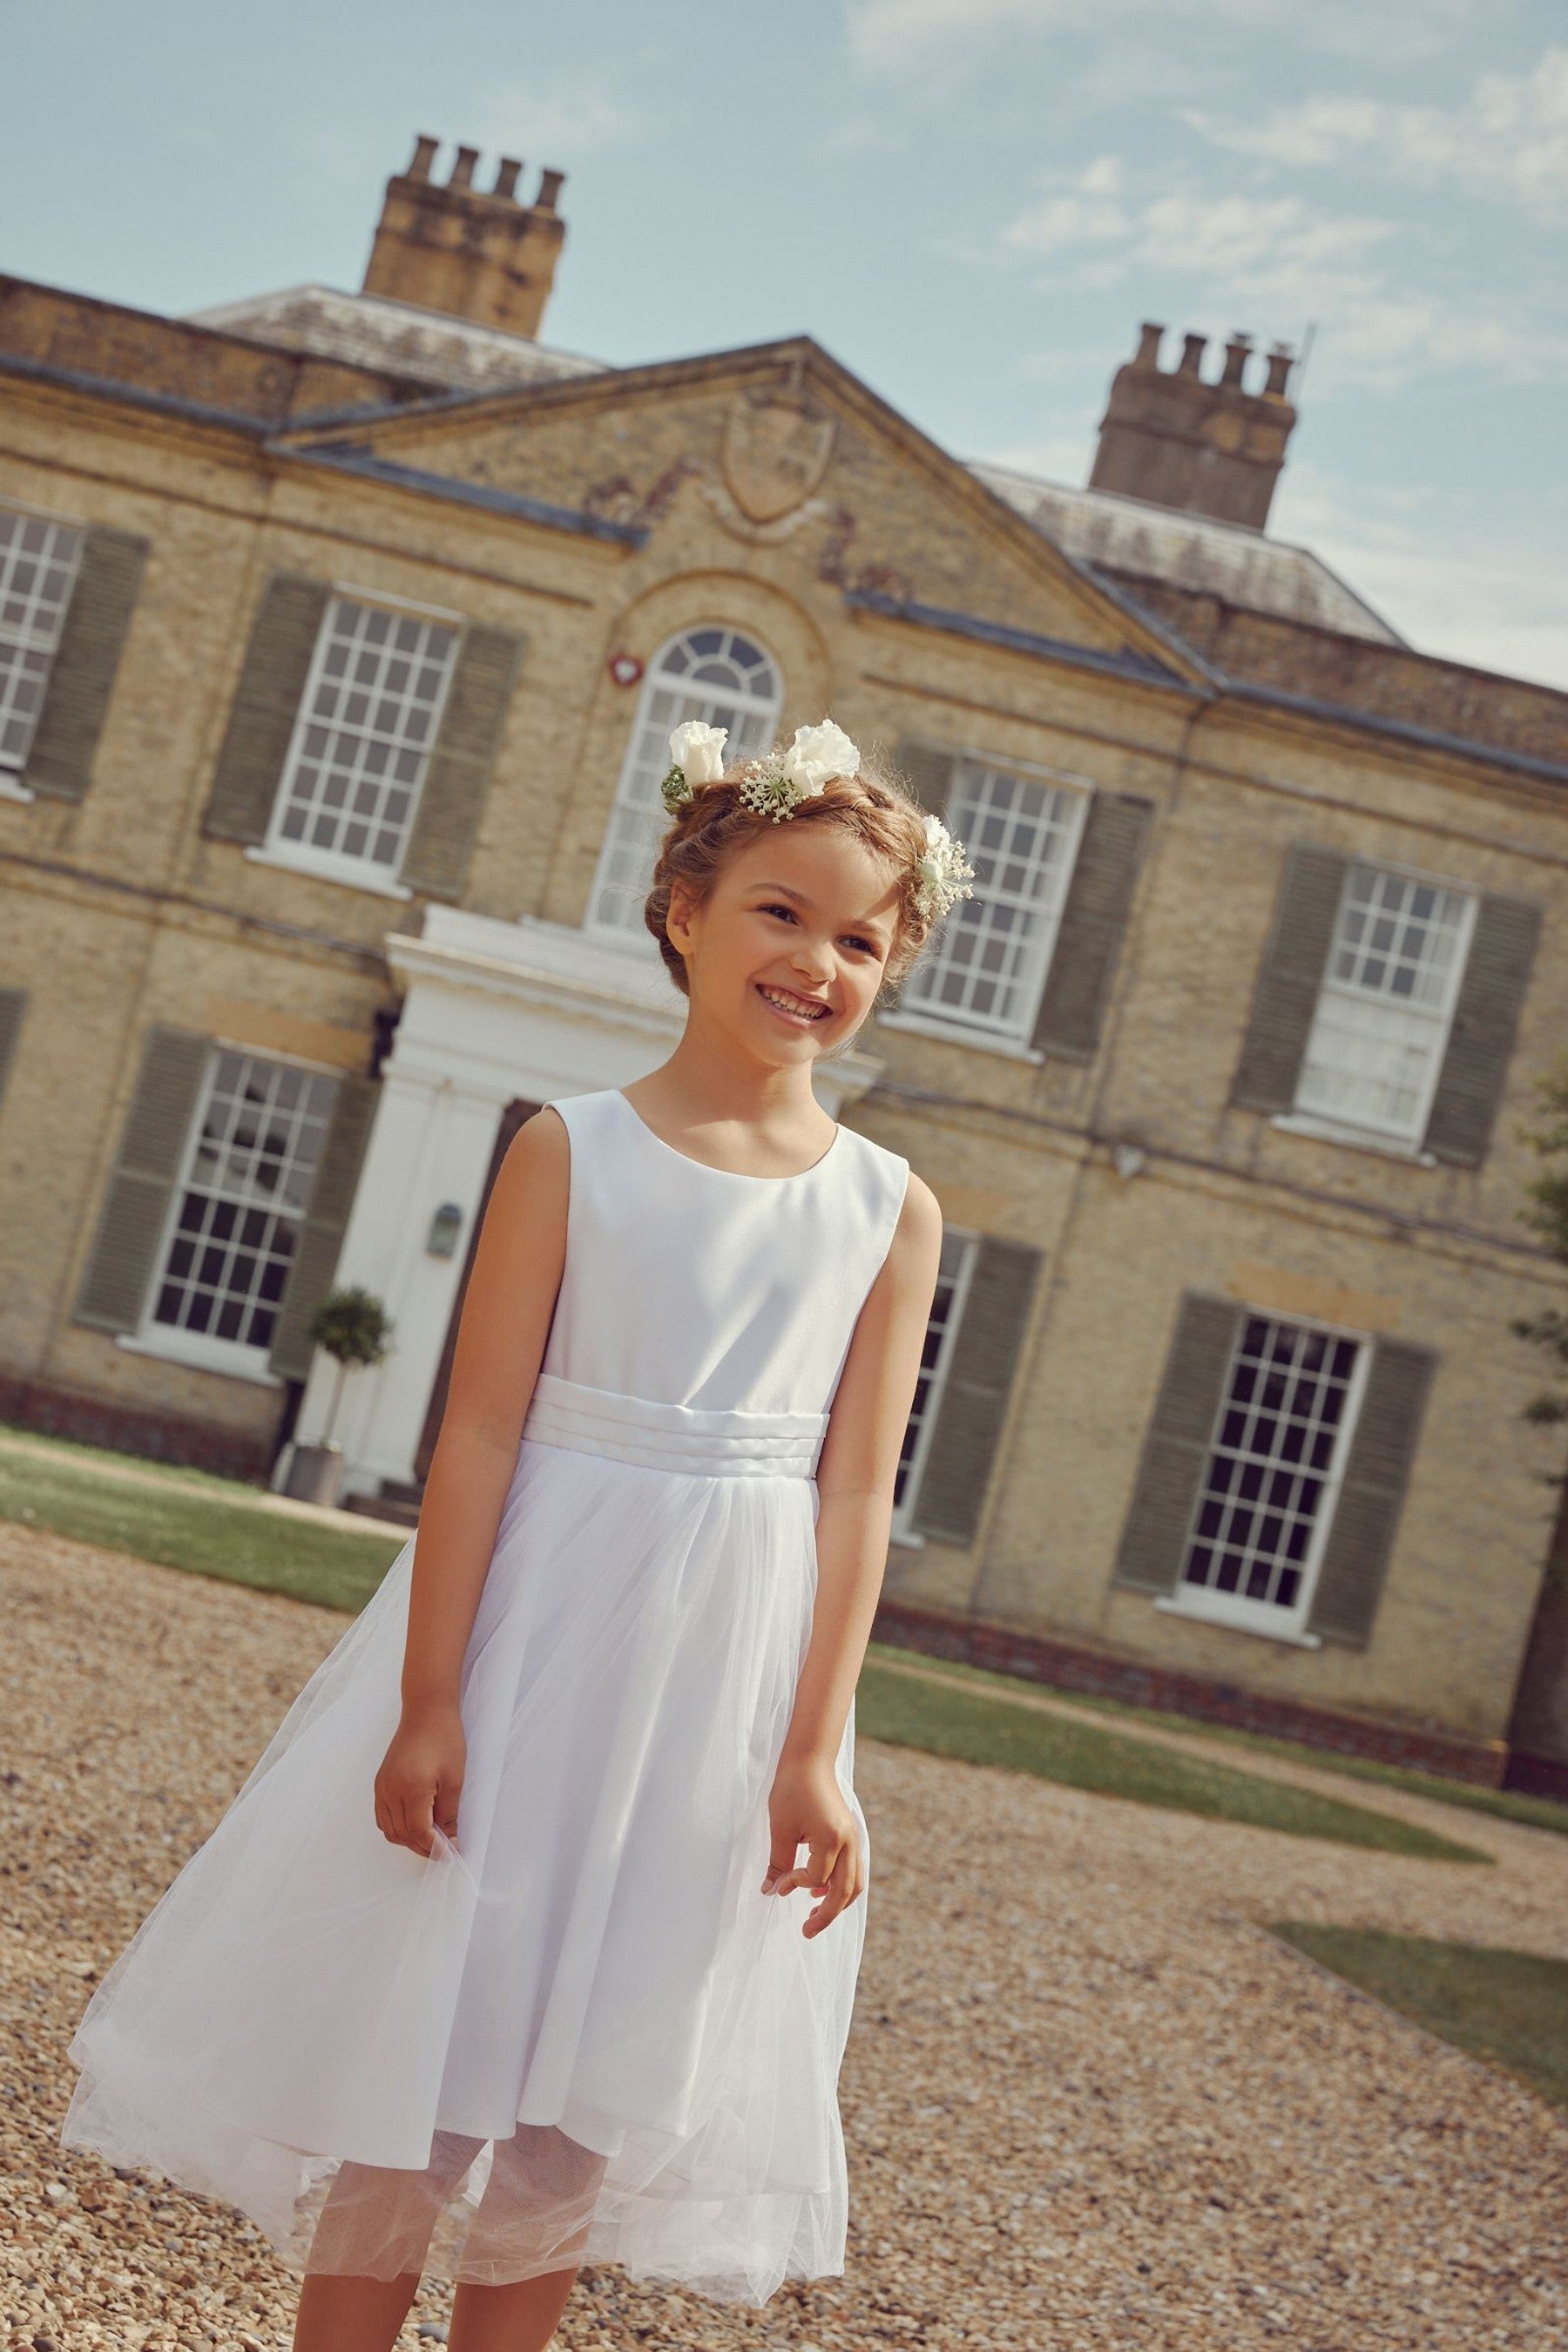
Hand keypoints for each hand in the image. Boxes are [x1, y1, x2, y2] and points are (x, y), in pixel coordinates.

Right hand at [374, 1699, 465, 1858]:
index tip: (452, 1855)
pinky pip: (383, 1817)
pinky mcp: (380, 1783)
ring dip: (409, 1840)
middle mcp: (390, 1791)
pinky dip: (397, 1828)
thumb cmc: (444, 1739)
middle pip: (402, 1835)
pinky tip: (415, 1825)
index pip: (419, 1833)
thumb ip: (449, 1814)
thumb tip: (449, 1841)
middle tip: (444, 1850)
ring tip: (432, 1840)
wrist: (426, 1711)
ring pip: (389, 1830)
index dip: (436, 1848)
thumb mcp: (454, 1779)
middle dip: (423, 1848)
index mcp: (411, 1789)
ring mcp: (382, 1787)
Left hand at [761, 1754, 864, 1939]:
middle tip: (806, 1931)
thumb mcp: (780, 1827)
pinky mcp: (851, 1835)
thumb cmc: (792, 1789)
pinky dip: (841, 1885)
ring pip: (855, 1884)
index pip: (816, 1878)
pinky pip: (853, 1869)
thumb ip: (778, 1863)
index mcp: (832, 1838)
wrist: (810, 1759)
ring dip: (838, 1903)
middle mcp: (850, 1841)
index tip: (779, 1883)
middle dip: (826, 1915)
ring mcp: (854, 1838)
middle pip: (845, 1891)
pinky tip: (819, 1890)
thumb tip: (770, 1892)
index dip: (795, 1885)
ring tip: (816, 1916)